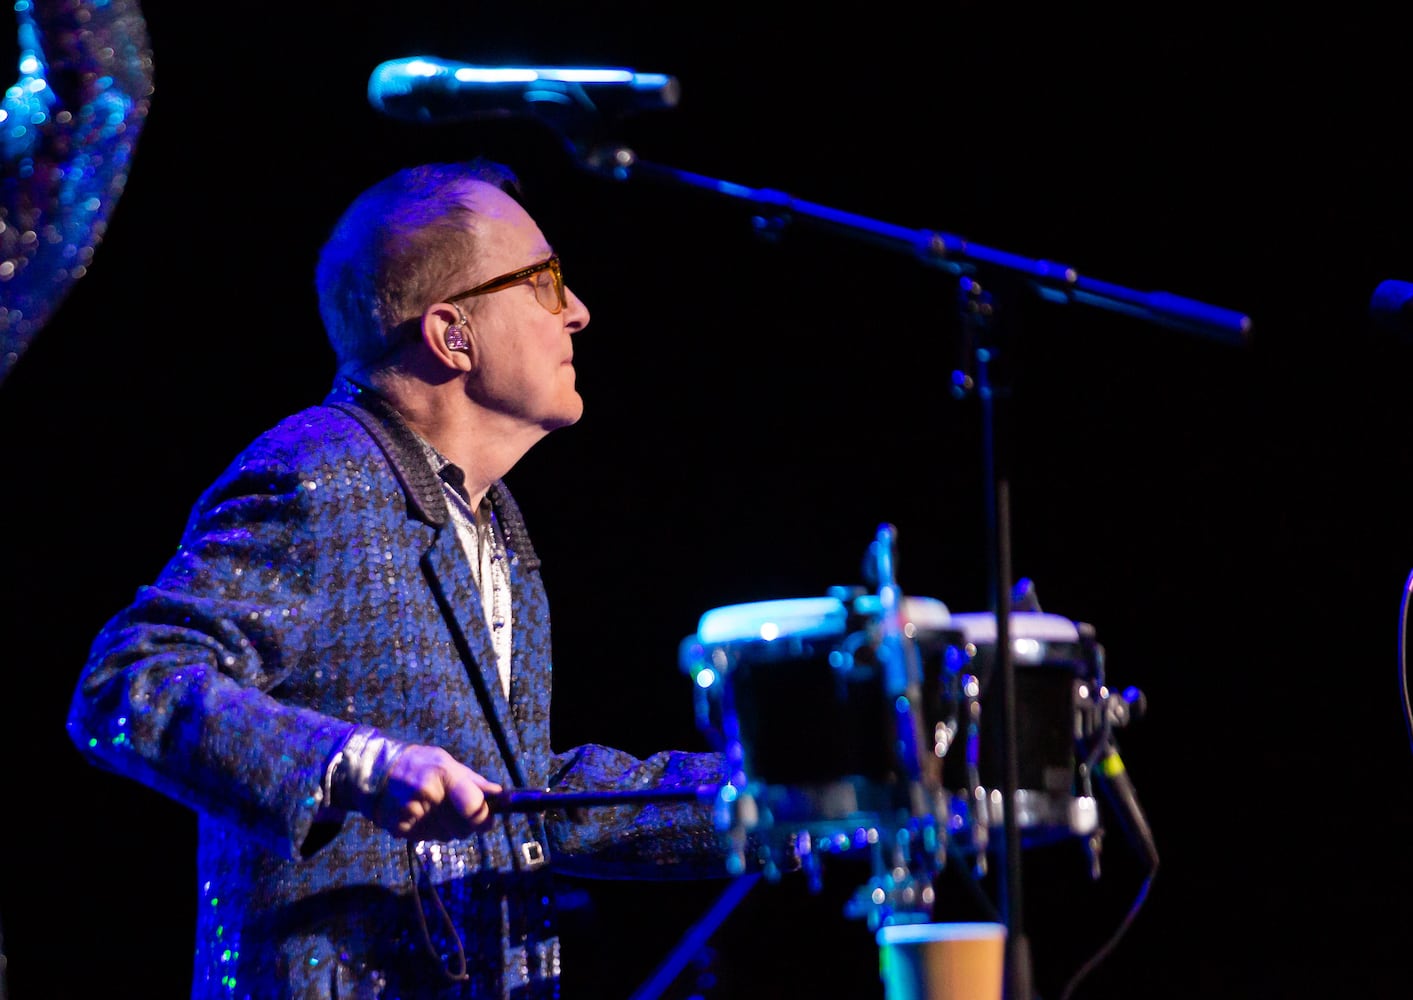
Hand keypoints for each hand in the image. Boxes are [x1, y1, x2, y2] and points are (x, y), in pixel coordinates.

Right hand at [366, 744, 502, 841]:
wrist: (374, 770)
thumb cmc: (416, 763)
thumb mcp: (444, 761)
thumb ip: (472, 780)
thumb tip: (498, 793)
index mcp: (444, 775)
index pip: (474, 807)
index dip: (483, 816)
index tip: (487, 818)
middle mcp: (429, 796)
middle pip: (463, 829)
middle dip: (466, 824)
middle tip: (456, 810)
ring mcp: (413, 815)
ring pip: (445, 837)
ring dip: (446, 828)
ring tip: (433, 808)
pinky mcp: (400, 829)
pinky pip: (426, 839)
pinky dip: (427, 831)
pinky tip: (419, 815)